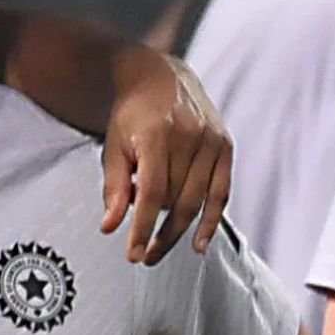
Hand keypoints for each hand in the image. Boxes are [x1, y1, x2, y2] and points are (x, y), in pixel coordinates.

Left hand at [100, 55, 233, 263]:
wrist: (159, 77)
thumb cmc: (130, 116)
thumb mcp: (113, 146)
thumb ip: (114, 187)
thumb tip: (109, 228)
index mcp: (157, 133)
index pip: (152, 192)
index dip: (143, 227)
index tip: (133, 254)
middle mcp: (190, 135)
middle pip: (177, 201)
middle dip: (160, 234)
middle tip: (144, 257)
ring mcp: (211, 139)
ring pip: (197, 200)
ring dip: (178, 229)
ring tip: (159, 247)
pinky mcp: (225, 145)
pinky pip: (221, 192)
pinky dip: (211, 220)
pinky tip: (199, 243)